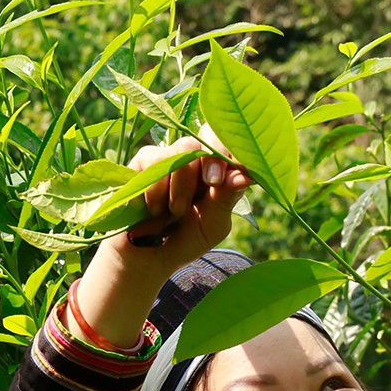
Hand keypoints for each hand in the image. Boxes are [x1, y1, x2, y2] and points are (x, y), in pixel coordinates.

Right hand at [70, 126, 251, 346]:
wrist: (146, 256)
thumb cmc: (185, 240)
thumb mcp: (212, 225)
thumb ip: (226, 199)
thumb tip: (245, 176)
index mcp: (221, 173)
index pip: (232, 145)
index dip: (236, 153)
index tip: (238, 172)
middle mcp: (197, 160)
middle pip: (210, 134)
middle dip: (214, 159)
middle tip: (212, 183)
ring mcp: (171, 157)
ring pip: (186, 149)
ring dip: (184, 185)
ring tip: (176, 211)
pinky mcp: (145, 160)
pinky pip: (157, 160)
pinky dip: (158, 189)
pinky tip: (154, 209)